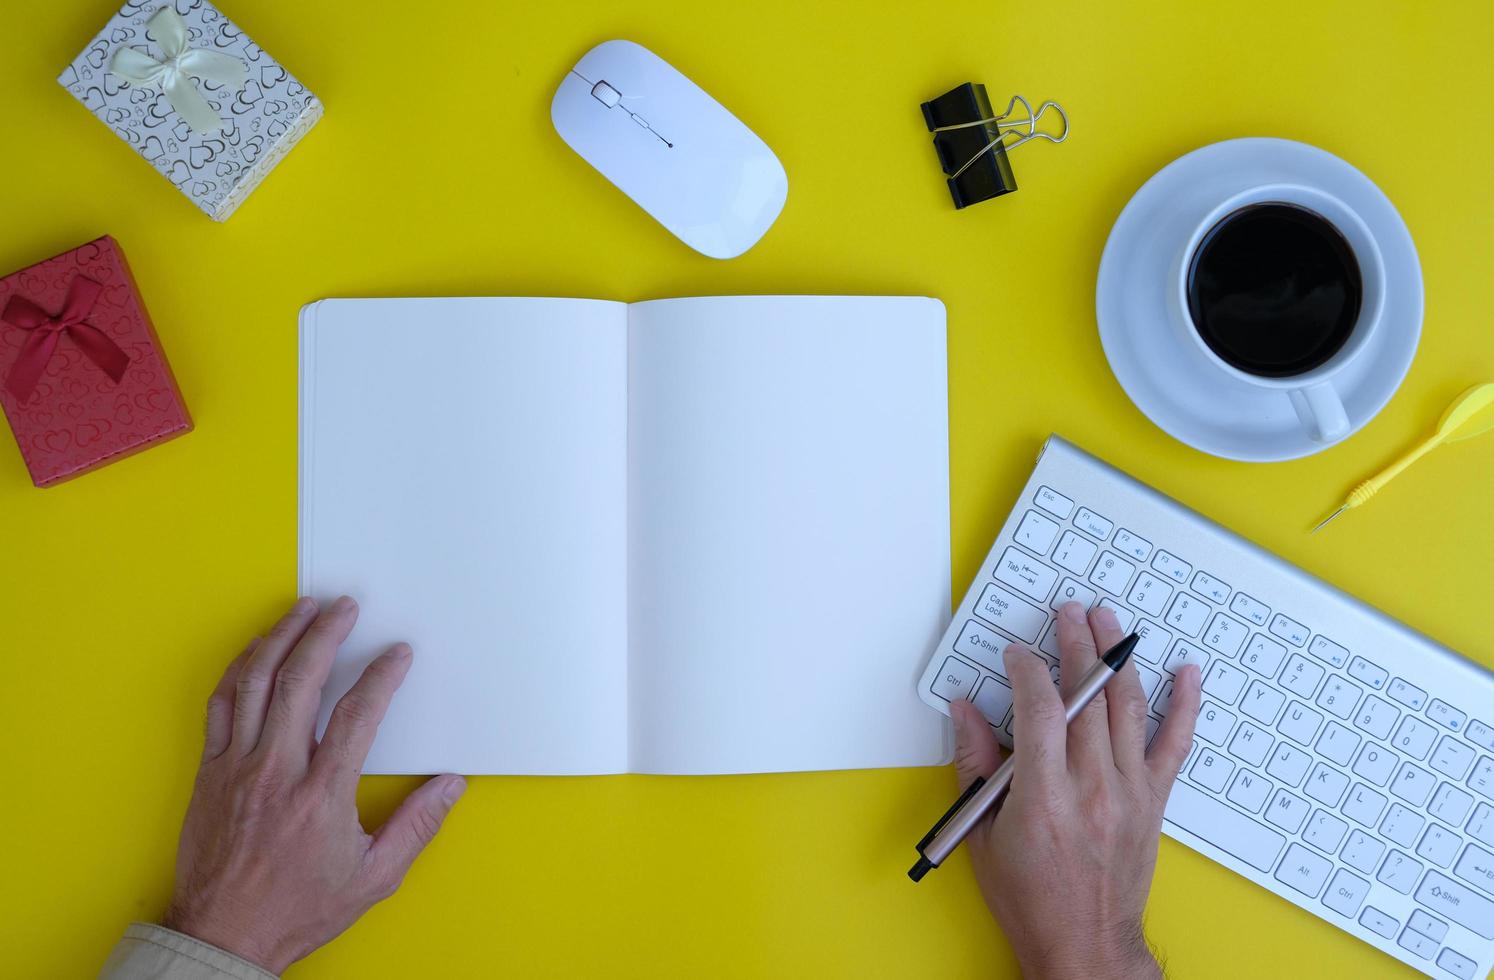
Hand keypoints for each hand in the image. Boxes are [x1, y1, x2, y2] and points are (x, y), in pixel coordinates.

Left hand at [162, 596, 465, 973]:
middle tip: (345, 607)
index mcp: (320, 796)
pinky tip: (257, 650)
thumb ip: (416, 826)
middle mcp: (276, 772)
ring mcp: (237, 768)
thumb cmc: (296, 909)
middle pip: (301, 682)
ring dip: (281, 637)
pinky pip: (220, 705)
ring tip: (302, 610)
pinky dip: (240, 669)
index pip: (357, 715)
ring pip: (255, 683)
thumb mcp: (373, 878)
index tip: (397, 654)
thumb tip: (450, 785)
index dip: (382, 676)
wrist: (224, 935)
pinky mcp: (210, 771)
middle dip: (327, 634)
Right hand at [949, 601, 1200, 979]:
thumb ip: (974, 765)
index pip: (1040, 709)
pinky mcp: (1152, 802)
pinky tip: (1187, 674)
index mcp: (1044, 797)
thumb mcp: (982, 833)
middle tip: (1068, 614)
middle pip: (1086, 697)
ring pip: (1127, 708)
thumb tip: (964, 713)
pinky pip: (1175, 745)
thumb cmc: (1031, 899)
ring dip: (1117, 658)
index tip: (1015, 655)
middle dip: (1075, 645)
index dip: (1026, 670)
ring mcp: (1128, 793)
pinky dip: (1184, 705)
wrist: (1084, 946)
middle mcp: (1092, 789)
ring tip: (1109, 623)